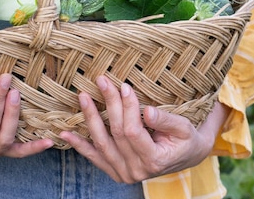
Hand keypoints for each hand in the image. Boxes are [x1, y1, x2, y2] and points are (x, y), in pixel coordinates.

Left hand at [59, 76, 229, 182]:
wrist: (188, 156)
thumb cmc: (187, 139)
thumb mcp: (185, 128)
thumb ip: (166, 121)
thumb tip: (149, 112)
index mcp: (154, 160)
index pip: (133, 130)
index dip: (128, 108)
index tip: (125, 86)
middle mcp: (136, 171)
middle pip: (116, 133)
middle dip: (109, 104)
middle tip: (102, 80)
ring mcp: (123, 173)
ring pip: (102, 143)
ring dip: (90, 119)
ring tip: (83, 97)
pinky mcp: (115, 171)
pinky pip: (95, 157)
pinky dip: (79, 145)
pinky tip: (65, 134)